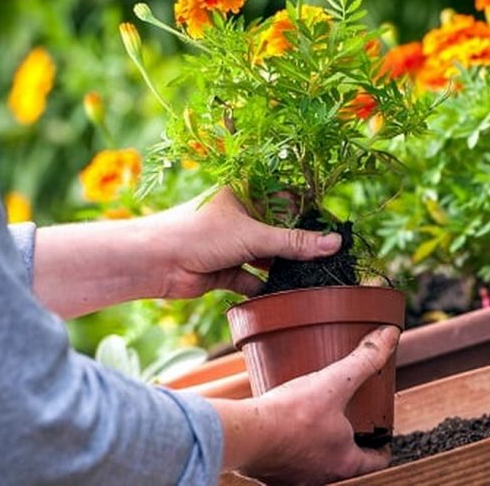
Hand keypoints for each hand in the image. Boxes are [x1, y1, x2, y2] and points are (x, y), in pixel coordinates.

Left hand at [147, 188, 341, 298]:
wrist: (155, 262)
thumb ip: (295, 243)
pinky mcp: (225, 270)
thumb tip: (334, 244)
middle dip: (298, 247)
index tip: (332, 231)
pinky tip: (282, 296)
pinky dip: (265, 287)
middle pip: (279, 231)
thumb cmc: (199, 233)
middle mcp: (240, 217)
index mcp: (246, 194)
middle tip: (326, 259)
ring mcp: (232, 244)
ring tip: (309, 279)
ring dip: (283, 269)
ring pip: (267, 257)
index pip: (287, 200)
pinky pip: (253, 279)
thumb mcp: (254, 235)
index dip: (309, 214)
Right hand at [211, 326, 399, 482]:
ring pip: (315, 463)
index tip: (380, 434)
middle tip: (348, 422)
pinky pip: (286, 462)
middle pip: (345, 463)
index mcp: (345, 463)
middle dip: (348, 444)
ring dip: (318, 445)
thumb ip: (364, 359)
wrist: (243, 434)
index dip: (381, 446)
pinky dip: (290, 446)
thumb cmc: (290, 415)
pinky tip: (282, 428)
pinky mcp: (269, 474)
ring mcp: (294, 479)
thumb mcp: (335, 382)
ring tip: (316, 421)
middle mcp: (322, 477)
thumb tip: (390, 336)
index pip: (376, 461)